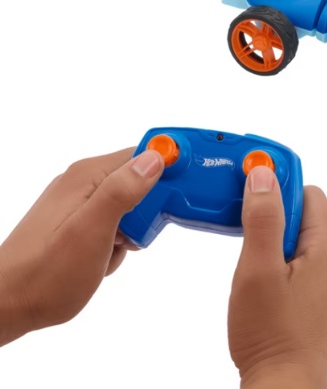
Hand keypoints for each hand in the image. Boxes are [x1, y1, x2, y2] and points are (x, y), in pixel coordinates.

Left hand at [0, 148, 163, 345]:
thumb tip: (154, 158)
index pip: (142, 154)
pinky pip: (115, 223)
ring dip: (132, 231)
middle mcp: (83, 182)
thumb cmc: (46, 274)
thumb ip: (123, 191)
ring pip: (130, 206)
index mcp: (87, 176)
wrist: (9, 305)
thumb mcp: (92, 231)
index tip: (178, 195)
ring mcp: (80, 202)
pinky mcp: (78, 222)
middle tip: (131, 236)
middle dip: (146, 211)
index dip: (165, 170)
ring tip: (112, 250)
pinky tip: (103, 258)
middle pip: (138, 180)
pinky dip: (118, 241)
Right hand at [228, 166, 326, 388]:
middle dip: (279, 231)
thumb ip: (264, 217)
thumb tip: (265, 175)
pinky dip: (301, 283)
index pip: (309, 194)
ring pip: (314, 255)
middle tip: (254, 254)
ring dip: (289, 259)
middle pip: (311, 225)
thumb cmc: (272, 336)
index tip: (255, 205)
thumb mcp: (257, 268)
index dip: (278, 194)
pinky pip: (322, 282)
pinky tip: (281, 306)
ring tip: (265, 285)